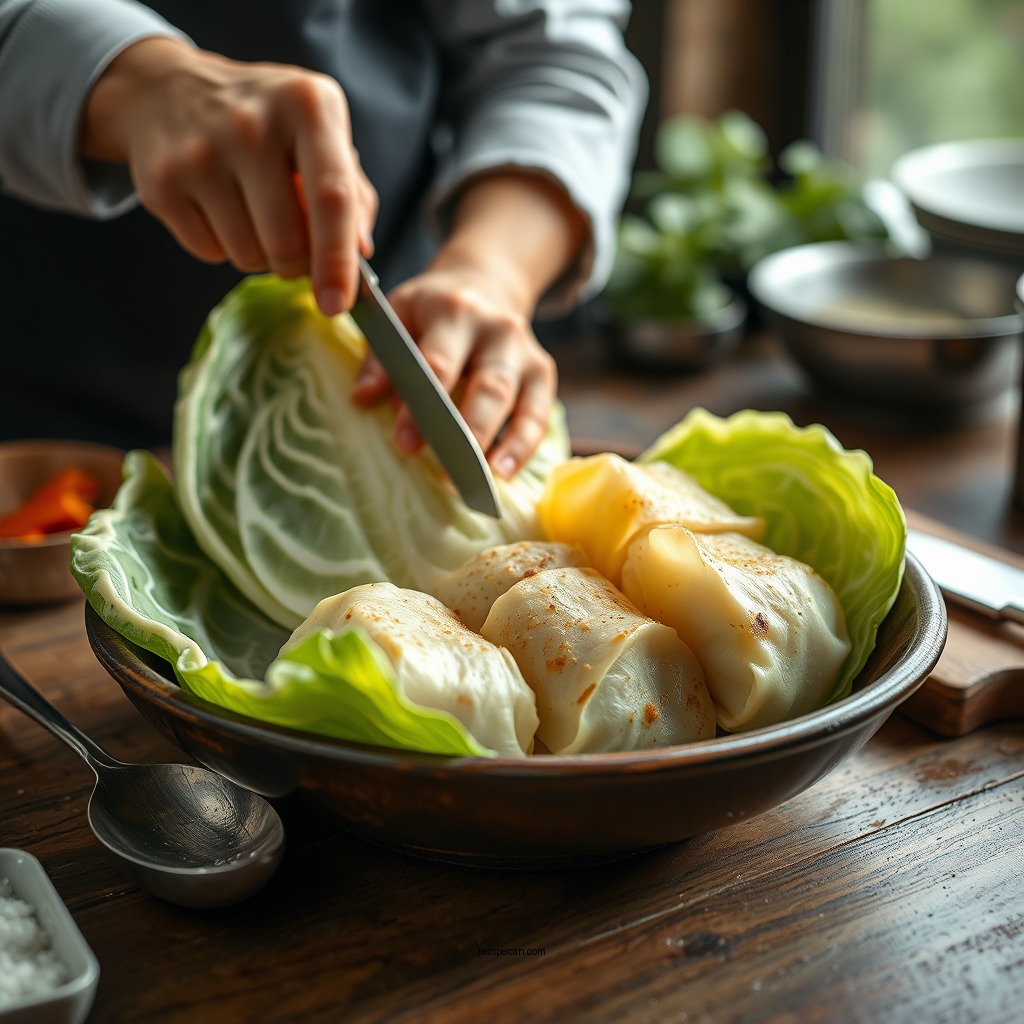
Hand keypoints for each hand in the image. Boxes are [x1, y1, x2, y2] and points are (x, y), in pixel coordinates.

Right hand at [80, 37, 377, 314]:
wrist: (173, 93)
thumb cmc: (269, 126)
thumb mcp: (322, 135)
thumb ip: (353, 194)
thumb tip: (360, 253)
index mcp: (307, 105)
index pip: (332, 198)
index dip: (337, 261)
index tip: (337, 305)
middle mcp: (251, 122)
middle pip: (287, 243)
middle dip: (298, 263)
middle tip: (293, 239)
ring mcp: (200, 152)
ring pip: (248, 256)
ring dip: (260, 255)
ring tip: (252, 213)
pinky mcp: (161, 183)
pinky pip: (209, 253)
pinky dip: (222, 246)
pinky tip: (218, 207)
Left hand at [351, 262, 557, 480]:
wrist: (482, 282)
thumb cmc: (430, 311)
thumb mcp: (397, 315)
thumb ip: (379, 358)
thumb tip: (362, 399)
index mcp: (453, 309)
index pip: (438, 363)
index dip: (421, 407)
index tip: (405, 445)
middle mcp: (496, 327)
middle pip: (488, 385)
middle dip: (466, 431)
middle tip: (446, 472)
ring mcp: (524, 349)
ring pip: (518, 401)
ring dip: (499, 445)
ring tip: (478, 480)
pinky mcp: (542, 370)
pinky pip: (538, 414)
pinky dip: (523, 446)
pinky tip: (503, 473)